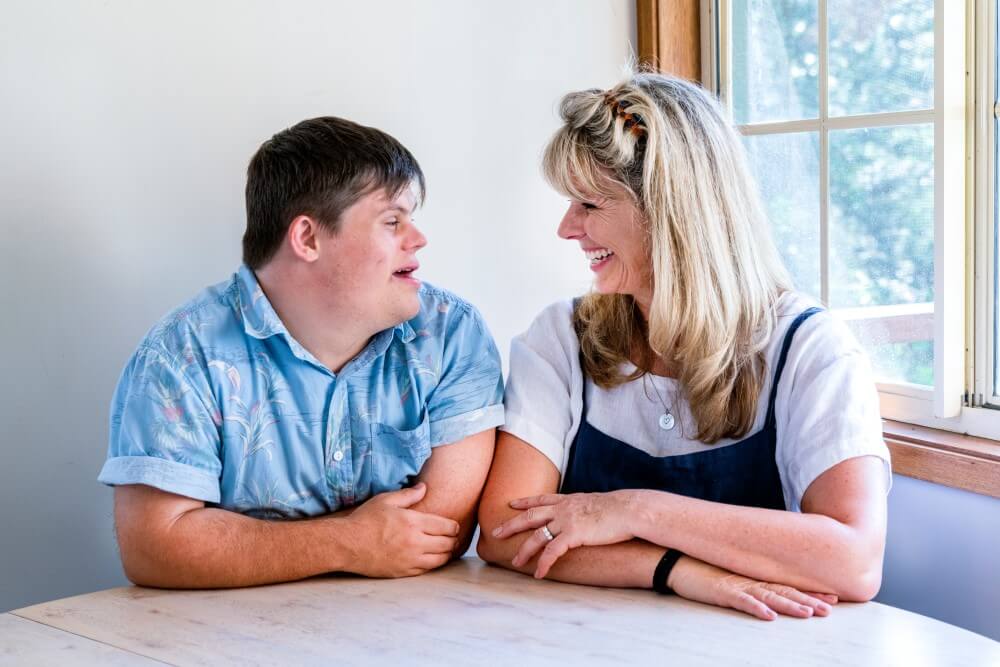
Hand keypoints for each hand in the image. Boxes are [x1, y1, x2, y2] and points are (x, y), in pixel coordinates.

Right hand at [342, 482, 459, 577]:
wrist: (347, 544)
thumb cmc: (365, 520)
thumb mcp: (386, 501)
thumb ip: (408, 495)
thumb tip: (424, 487)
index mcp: (413, 522)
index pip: (447, 526)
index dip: (453, 526)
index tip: (453, 526)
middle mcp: (415, 542)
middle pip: (448, 544)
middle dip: (453, 540)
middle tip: (452, 537)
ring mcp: (410, 559)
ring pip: (440, 559)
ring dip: (446, 553)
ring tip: (445, 548)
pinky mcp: (403, 571)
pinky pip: (426, 570)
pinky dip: (433, 564)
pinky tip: (431, 558)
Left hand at [492, 491, 636, 577]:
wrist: (629, 510)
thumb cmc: (620, 509)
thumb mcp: (597, 504)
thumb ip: (587, 509)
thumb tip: (588, 515)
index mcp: (569, 500)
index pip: (541, 499)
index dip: (525, 501)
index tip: (511, 503)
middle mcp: (563, 508)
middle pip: (530, 515)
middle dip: (512, 524)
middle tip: (495, 531)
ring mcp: (566, 520)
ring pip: (537, 535)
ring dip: (524, 550)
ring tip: (515, 561)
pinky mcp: (573, 534)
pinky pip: (552, 552)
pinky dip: (543, 563)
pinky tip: (538, 573)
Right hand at [667, 556, 837, 620]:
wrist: (674, 560)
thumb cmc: (701, 570)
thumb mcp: (730, 577)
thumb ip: (748, 582)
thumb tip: (767, 592)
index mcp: (753, 578)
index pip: (787, 586)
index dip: (810, 592)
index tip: (833, 598)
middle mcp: (749, 580)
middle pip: (784, 591)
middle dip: (809, 600)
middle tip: (831, 608)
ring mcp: (736, 585)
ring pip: (769, 595)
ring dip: (790, 604)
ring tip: (809, 613)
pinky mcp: (720, 591)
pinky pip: (741, 601)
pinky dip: (756, 607)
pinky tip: (769, 615)